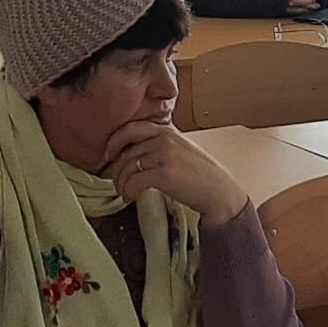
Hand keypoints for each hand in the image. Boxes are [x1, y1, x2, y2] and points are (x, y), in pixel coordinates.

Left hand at [102, 119, 248, 227]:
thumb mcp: (181, 148)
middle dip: (116, 170)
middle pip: (125, 152)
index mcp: (167, 130)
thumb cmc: (200, 173)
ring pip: (127, 168)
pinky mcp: (164, 174)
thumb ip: (160, 143)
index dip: (114, 142)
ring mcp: (164, 155)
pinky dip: (128, 192)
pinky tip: (132, 197)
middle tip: (117, 182)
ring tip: (125, 193)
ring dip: (121, 184)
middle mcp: (164, 139)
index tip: (109, 155)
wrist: (218, 190)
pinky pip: (134, 182)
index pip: (130, 128)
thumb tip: (130, 152)